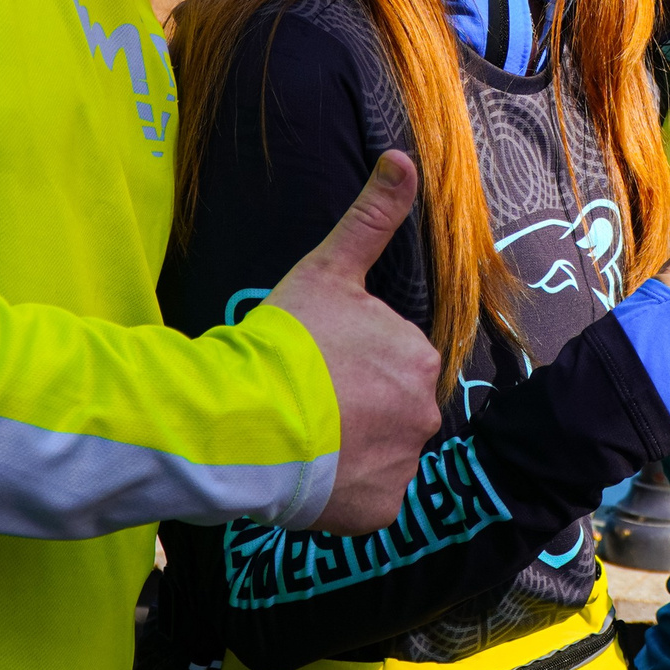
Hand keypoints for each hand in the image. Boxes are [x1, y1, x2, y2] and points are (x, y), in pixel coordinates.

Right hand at [263, 150, 443, 532]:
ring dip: (350, 452)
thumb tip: (406, 158)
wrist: (244, 418)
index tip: (316, 366)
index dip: (351, 365)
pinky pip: (367, 502)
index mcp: (417, 356)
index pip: (392, 363)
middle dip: (356, 409)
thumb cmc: (285, 340)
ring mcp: (404, 466)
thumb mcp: (329, 268)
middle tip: (306, 404)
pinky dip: (343, 494)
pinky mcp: (380, 511)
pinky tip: (309, 476)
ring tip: (302, 441)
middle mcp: (425, 413)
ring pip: (380, 456)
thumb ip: (372, 216)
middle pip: (390, 410)